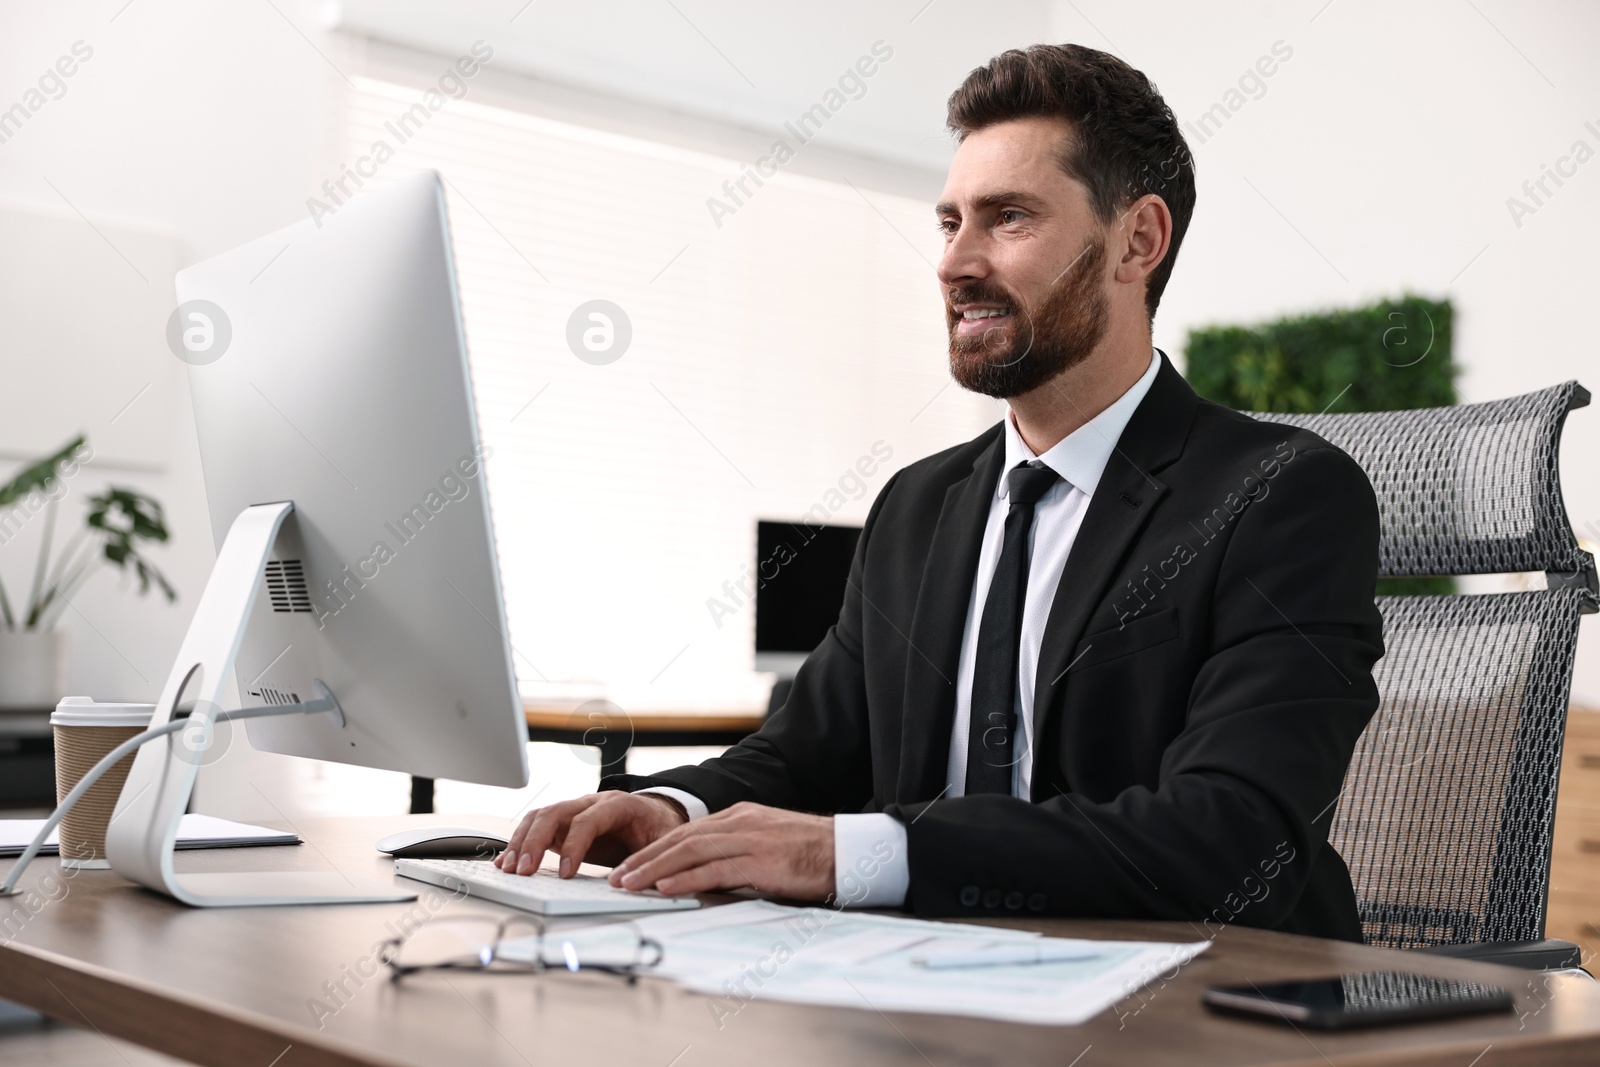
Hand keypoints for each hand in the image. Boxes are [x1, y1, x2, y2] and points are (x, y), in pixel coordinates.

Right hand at [496, 792, 686, 877]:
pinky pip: (535, 828)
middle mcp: (590, 803)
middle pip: (554, 813)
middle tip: (524, 871)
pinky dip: (520, 843)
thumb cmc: (657, 827)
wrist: (654, 814)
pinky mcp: (562, 825)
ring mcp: (573, 812)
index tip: (566, 873)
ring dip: (522, 843)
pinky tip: (507, 861)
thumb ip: (653, 856)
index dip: (574, 845)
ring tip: (509, 869)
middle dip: (535, 841)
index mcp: (617, 805)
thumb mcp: (664, 840)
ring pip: (539, 818)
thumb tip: (637, 880)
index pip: (588, 820)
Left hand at [608, 802, 834, 901]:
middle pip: (681, 838)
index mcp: (740, 816)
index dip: (654, 850)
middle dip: (644, 859)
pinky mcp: (761, 861)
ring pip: (690, 852)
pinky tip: (665, 889)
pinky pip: (715, 870)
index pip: (687, 832)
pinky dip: (685, 879)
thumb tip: (705, 874)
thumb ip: (736, 853)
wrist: (850, 852)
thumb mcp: (768, 844)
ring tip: (628, 884)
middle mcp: (740, 822)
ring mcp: (750, 839)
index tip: (630, 867)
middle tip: (616, 877)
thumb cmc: (812, 854)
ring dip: (654, 870)